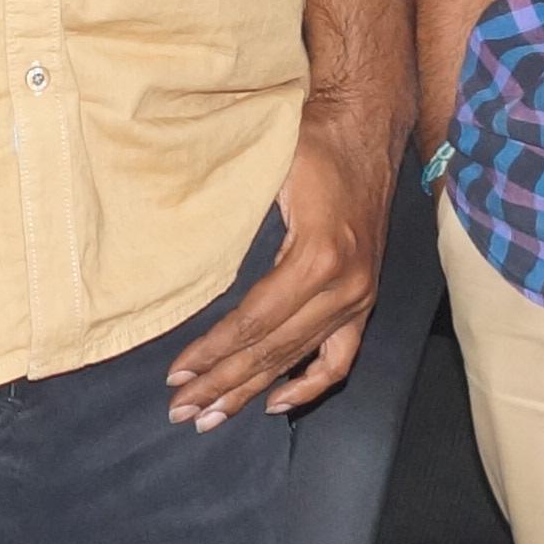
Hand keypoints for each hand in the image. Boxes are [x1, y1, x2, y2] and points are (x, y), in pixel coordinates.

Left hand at [169, 94, 397, 428]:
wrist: (365, 126)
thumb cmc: (312, 141)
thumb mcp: (269, 173)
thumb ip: (240, 226)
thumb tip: (188, 271)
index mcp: (318, 257)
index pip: (255, 321)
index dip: (214, 351)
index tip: (178, 373)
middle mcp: (345, 286)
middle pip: (273, 350)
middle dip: (223, 383)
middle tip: (182, 410)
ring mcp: (360, 297)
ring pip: (299, 359)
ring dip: (253, 391)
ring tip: (212, 416)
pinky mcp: (365, 298)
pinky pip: (340, 357)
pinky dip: (309, 385)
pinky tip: (276, 402)